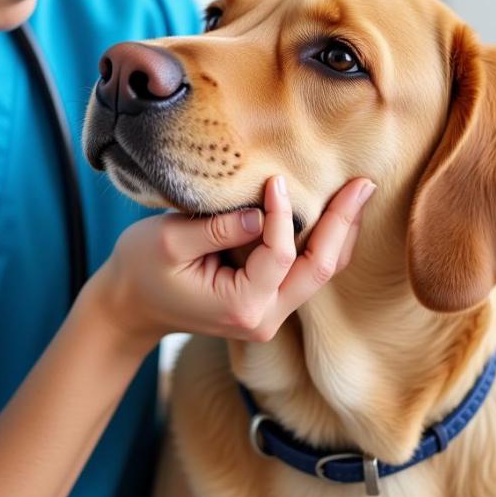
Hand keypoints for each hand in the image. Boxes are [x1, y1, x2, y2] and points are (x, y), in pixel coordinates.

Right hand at [94, 175, 376, 351]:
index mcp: (240, 307)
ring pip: (320, 272)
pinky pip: (306, 271)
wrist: (132, 305)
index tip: (275, 179)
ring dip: (340, 231)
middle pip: (319, 270)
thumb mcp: (168, 242)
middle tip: (363, 183)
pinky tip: (336, 211)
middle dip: (342, 224)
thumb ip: (217, 228)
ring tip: (360, 191)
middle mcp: (264, 317)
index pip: (279, 255)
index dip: (283, 214)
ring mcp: (270, 313)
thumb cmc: (142, 270)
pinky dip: (323, 240)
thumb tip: (263, 210)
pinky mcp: (269, 300)